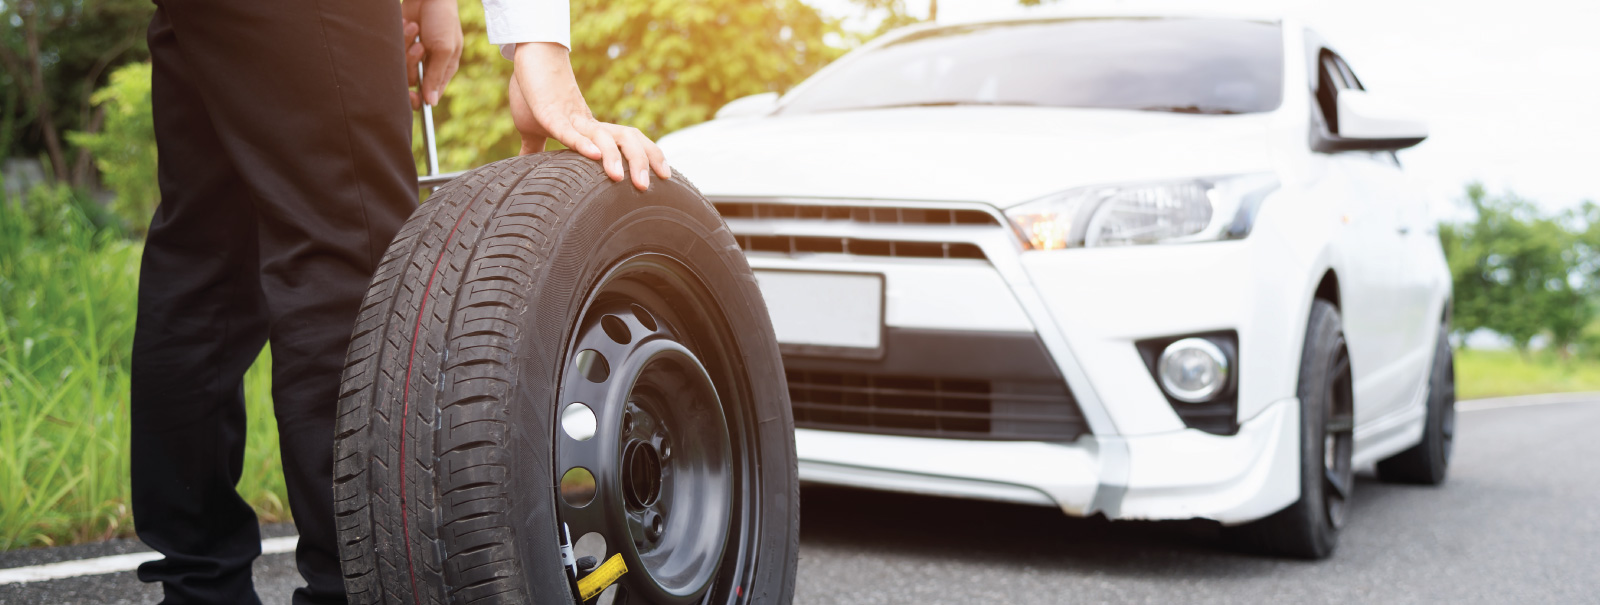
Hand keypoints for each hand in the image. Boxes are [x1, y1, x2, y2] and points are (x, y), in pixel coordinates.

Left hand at [401, 0, 461, 108]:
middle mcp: (428, 65)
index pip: (430, 95)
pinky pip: (394, 52)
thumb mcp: (445, 48)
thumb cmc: (443, 19)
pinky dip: (401, 37)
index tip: (412, 96)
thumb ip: (436, 76)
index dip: (419, 98)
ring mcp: (414, 55)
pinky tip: (408, 24)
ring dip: (407, 46)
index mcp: (444, 70)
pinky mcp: (402, 45)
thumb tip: (431, 102)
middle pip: (411, 82)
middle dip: (412, 64)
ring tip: (415, 29)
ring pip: (400, 67)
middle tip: (419, 48)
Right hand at [509, 42, 670, 190]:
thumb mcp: (535, 128)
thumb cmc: (534, 91)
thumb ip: (534, 148)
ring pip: (603, 137)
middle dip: (642, 161)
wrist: (530, 57)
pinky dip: (582, 144)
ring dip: (614, 158)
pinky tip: (595, 156)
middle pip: (627, 139)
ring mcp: (571, 118)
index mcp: (591, 129)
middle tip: (647, 187)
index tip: (664, 177)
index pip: (630, 141)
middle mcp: (589, 123)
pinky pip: (568, 131)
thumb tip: (524, 165)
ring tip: (620, 179)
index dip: (649, 156)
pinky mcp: (549, 114)